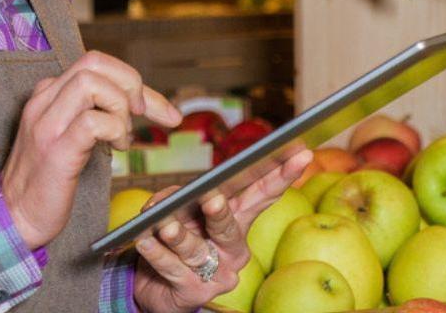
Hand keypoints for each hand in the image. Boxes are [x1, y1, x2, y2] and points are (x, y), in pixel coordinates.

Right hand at [0, 51, 179, 249]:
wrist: (14, 217)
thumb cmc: (46, 181)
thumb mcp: (67, 135)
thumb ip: (91, 114)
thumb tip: (133, 104)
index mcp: (48, 95)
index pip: (95, 64)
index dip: (132, 80)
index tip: (157, 108)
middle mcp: (44, 101)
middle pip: (94, 62)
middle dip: (131, 84)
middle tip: (143, 114)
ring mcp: (47, 124)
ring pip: (92, 82)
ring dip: (120, 107)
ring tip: (123, 137)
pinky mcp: (56, 150)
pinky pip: (93, 121)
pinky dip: (115, 130)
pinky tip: (116, 149)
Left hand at [132, 148, 313, 312]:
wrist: (157, 288)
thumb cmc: (174, 243)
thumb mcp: (181, 213)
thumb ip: (178, 199)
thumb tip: (169, 198)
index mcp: (237, 221)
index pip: (262, 195)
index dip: (281, 175)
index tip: (300, 154)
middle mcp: (233, 248)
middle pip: (229, 226)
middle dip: (219, 212)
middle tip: (212, 198)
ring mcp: (218, 272)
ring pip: (196, 250)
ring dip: (178, 237)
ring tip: (166, 226)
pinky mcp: (196, 291)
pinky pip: (173, 269)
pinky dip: (157, 254)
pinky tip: (146, 241)